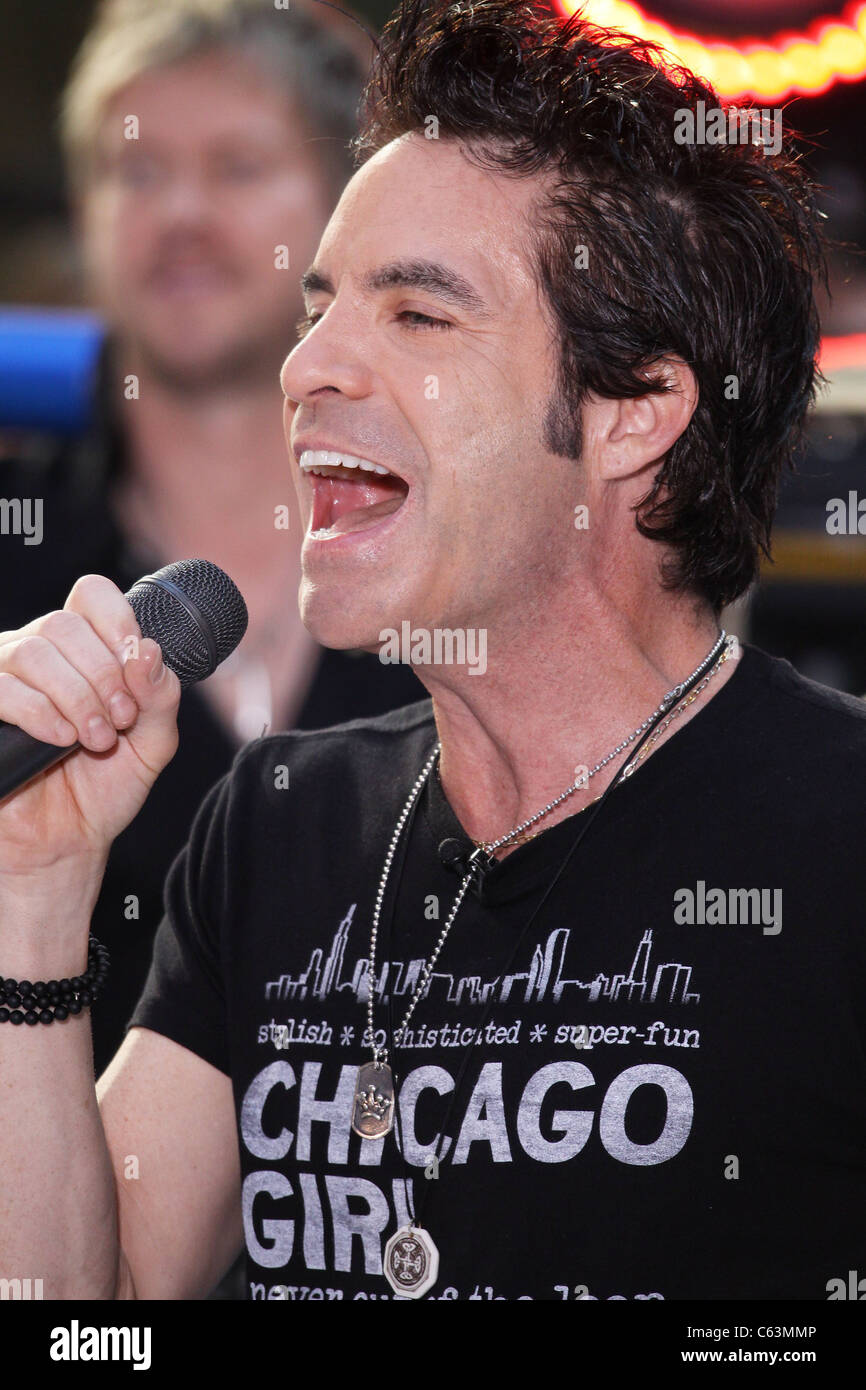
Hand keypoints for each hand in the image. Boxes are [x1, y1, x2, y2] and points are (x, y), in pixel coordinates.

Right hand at [0, 574, 180, 884]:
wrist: (67, 841)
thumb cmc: (105, 787)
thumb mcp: (153, 743)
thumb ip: (160, 697)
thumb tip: (147, 651)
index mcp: (84, 651)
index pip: (92, 595)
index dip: (116, 619)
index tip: (135, 661)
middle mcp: (40, 654)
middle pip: (65, 624)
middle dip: (103, 674)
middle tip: (121, 720)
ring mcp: (5, 677)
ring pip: (34, 652)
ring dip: (77, 696)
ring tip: (95, 738)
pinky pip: (3, 686)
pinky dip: (39, 711)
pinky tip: (61, 738)